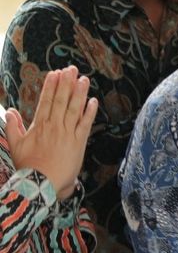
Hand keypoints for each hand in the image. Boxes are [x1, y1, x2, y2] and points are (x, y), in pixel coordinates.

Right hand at [7, 67, 97, 197]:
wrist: (41, 184)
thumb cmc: (28, 166)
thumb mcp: (15, 145)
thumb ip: (12, 127)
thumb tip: (9, 112)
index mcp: (39, 126)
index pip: (46, 101)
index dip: (51, 86)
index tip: (54, 73)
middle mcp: (54, 126)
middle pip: (61, 100)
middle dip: (66, 83)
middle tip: (71, 68)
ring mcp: (68, 133)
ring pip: (74, 109)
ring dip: (79, 93)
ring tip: (83, 79)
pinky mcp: (79, 142)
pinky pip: (86, 124)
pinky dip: (90, 112)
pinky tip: (93, 101)